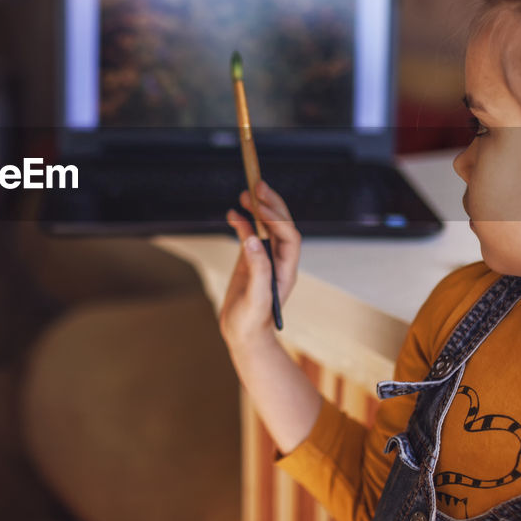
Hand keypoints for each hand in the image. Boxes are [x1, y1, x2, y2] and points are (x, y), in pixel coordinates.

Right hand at [219, 179, 300, 349]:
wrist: (243, 335)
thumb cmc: (252, 322)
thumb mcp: (256, 298)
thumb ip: (257, 269)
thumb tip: (253, 239)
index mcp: (285, 270)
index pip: (289, 237)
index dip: (277, 219)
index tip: (260, 207)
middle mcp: (278, 261)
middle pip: (281, 226)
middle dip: (271, 204)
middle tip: (258, 185)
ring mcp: (264, 259)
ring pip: (266, 227)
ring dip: (257, 209)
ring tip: (245, 193)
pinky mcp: (250, 260)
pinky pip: (249, 235)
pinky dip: (241, 222)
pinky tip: (232, 214)